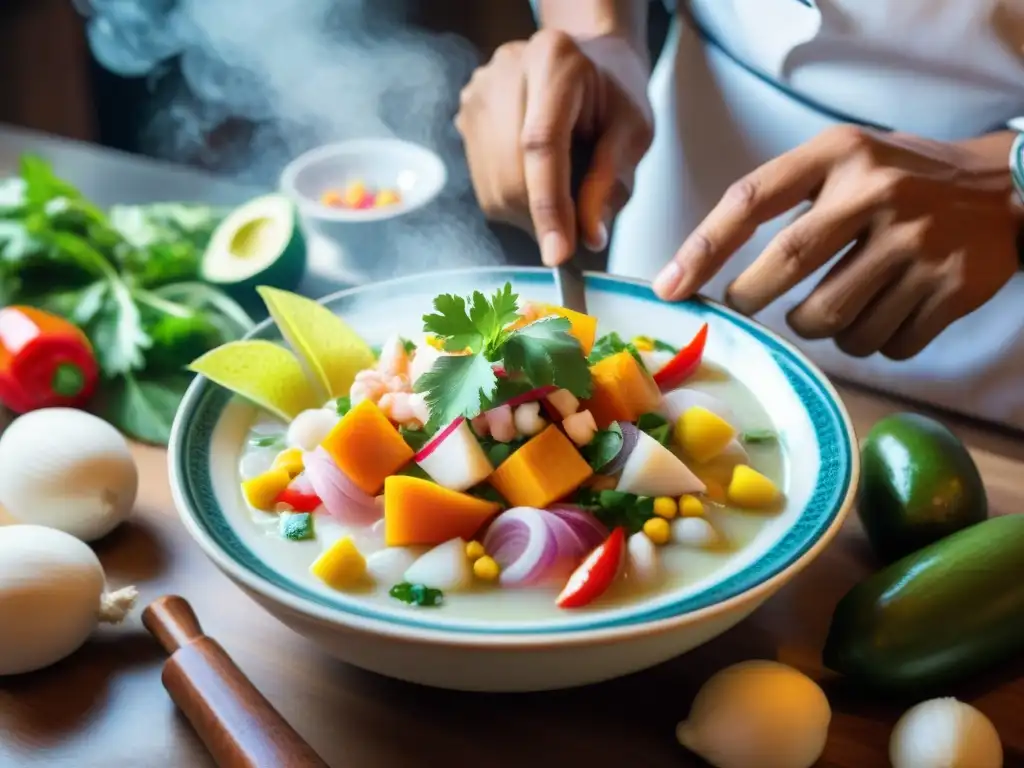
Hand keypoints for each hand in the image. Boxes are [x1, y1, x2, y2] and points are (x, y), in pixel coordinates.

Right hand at [456, 30, 652, 264]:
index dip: (549, 204)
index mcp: (554, 61)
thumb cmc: (615, 96)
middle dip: (540, 217)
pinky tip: (537, 180)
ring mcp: (479, 93)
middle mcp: (506, 71)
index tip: (560, 254)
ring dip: (527, 213)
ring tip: (560, 198)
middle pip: (510, 170)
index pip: (541, 144)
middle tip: (571, 234)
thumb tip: (588, 237)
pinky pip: (484, 183)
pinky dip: (513, 200)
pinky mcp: (466, 115)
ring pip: (493, 185)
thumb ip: (611, 182)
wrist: (588, 62)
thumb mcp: (634, 132)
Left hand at [653, 126, 1022, 358]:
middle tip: (746, 303)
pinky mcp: (952, 288)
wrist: (1005, 191)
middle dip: (752, 296)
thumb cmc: (899, 181)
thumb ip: (785, 199)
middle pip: (787, 264)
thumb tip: (698, 270)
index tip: (668, 287)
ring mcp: (919, 243)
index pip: (752, 199)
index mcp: (841, 154)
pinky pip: (885, 345)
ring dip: (818, 327)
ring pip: (833, 320)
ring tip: (834, 305)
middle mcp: (879, 193)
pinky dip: (872, 343)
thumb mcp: (844, 162)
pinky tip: (886, 313)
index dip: (702, 247)